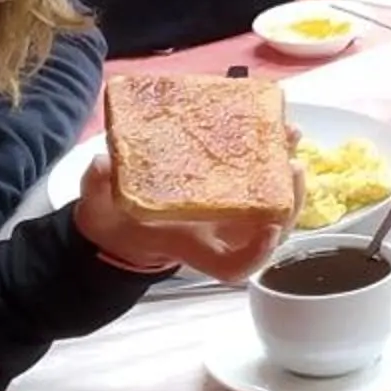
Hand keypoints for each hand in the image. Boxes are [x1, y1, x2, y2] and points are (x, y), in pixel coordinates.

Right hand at [71, 154, 291, 284]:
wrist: (120, 218)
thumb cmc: (117, 222)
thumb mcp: (99, 211)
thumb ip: (98, 190)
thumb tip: (102, 164)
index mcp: (194, 247)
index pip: (234, 267)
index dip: (257, 253)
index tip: (270, 230)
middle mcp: (221, 234)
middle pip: (270, 231)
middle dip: (288, 201)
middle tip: (292, 166)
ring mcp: (230, 213)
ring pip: (272, 202)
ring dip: (285, 170)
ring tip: (289, 133)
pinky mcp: (229, 188)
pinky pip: (260, 177)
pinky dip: (269, 153)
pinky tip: (271, 123)